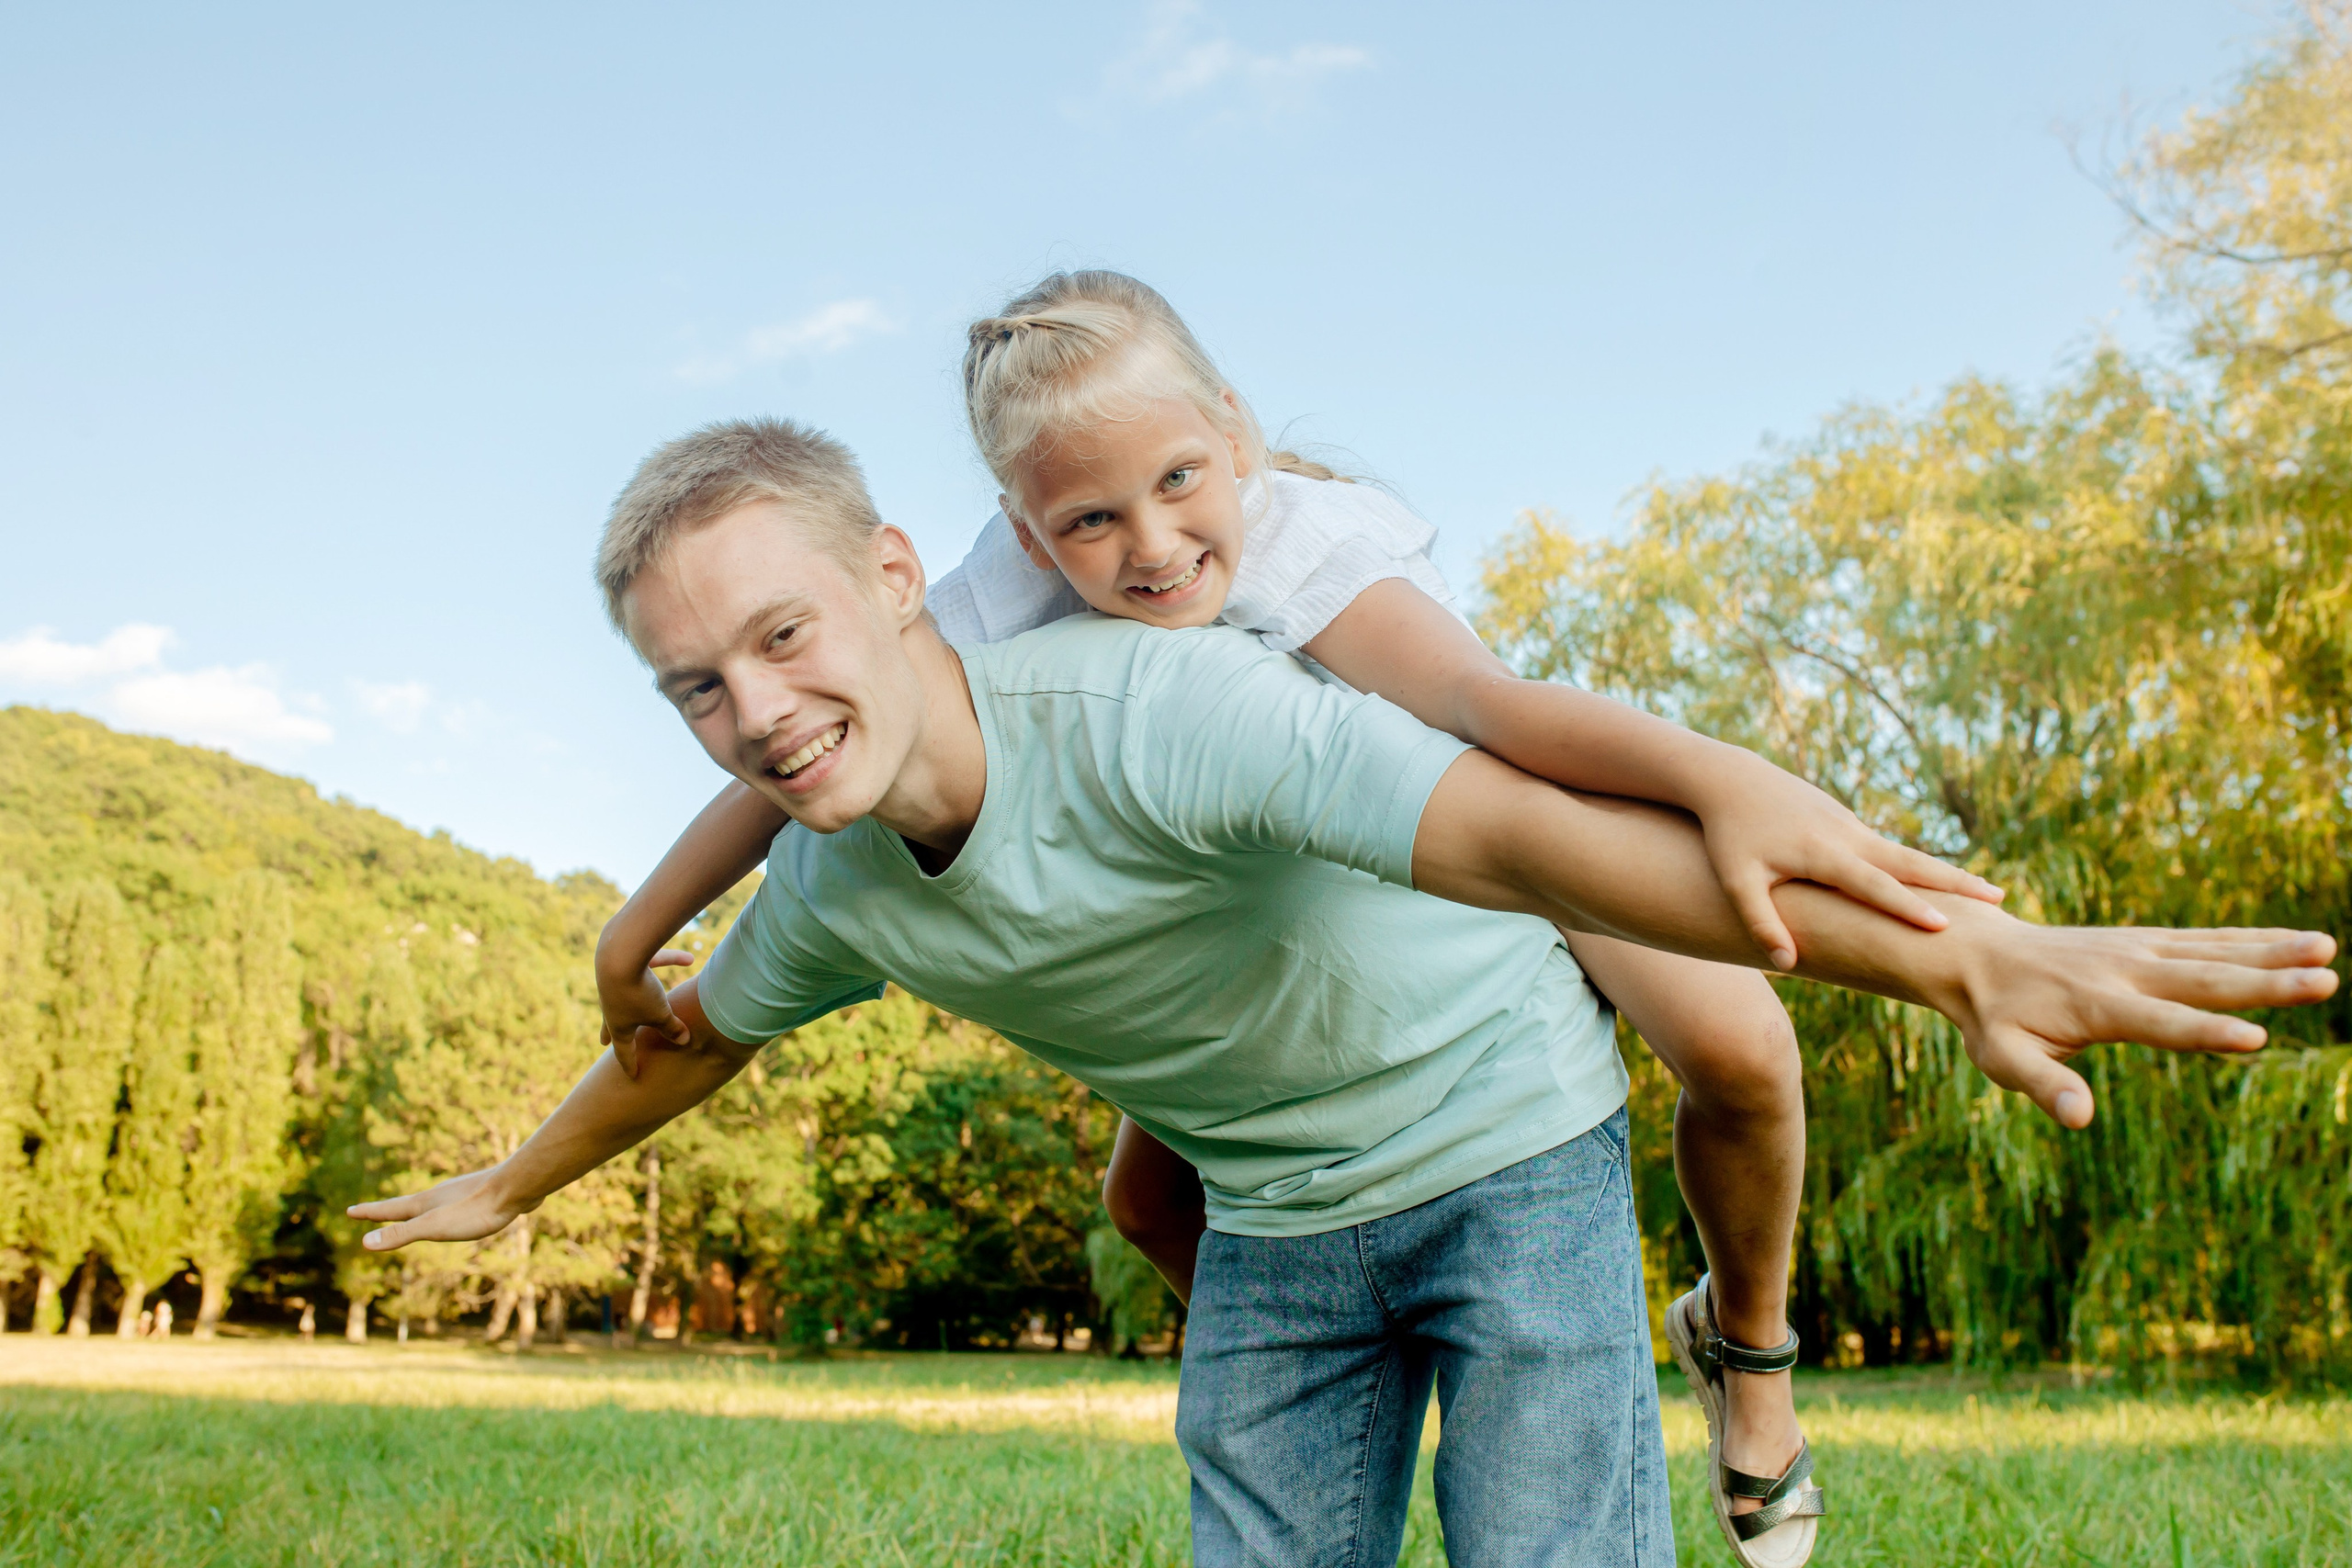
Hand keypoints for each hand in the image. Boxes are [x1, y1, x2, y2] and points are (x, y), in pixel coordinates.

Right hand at [349, 1166, 534, 1251]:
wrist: (517, 1187)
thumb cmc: (476, 1210)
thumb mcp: (434, 1227)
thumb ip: (402, 1234)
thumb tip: (365, 1243)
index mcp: (425, 1204)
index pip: (389, 1210)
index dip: (368, 1213)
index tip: (349, 1211)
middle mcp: (439, 1195)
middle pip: (407, 1205)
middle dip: (389, 1211)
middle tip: (372, 1212)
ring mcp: (460, 1193)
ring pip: (433, 1202)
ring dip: (418, 1209)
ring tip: (413, 1211)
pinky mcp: (482, 1196)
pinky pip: (458, 1203)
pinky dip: (447, 1209)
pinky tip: (460, 1210)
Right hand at [598, 948, 694, 1077]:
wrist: (618, 955)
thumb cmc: (638, 993)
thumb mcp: (660, 1014)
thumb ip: (672, 1028)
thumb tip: (684, 1041)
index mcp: (619, 1025)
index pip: (623, 1051)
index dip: (630, 1064)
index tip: (632, 1076)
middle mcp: (612, 1006)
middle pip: (611, 1024)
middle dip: (609, 1034)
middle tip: (603, 1043)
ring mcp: (614, 985)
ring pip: (624, 995)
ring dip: (632, 999)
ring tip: (633, 1003)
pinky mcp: (623, 963)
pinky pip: (650, 964)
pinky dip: (667, 961)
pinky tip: (689, 959)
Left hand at [1692, 755, 2003, 966]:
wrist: (1729, 778)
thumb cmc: (1728, 834)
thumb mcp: (1736, 880)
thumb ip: (1761, 921)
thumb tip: (1787, 964)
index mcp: (1824, 854)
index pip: (1874, 886)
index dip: (1908, 907)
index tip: (1944, 926)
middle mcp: (1847, 836)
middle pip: (1910, 862)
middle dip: (1955, 881)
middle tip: (2000, 899)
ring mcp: (1849, 825)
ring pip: (1904, 853)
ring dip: (1943, 873)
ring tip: (1984, 894)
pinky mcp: (1845, 820)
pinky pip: (1886, 848)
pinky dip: (1914, 864)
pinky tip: (1933, 882)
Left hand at [1929, 915, 2337, 1126]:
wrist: (1976, 954)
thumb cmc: (1992, 1018)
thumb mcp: (2002, 1058)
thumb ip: (2043, 1085)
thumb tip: (2080, 1119)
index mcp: (2096, 1007)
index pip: (2160, 1023)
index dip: (2206, 1032)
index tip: (2257, 1038)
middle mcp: (2124, 972)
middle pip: (2202, 980)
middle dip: (2265, 982)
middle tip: (2326, 980)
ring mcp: (2136, 951)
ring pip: (2212, 951)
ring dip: (2272, 951)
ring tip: (2327, 949)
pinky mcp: (2143, 941)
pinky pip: (2204, 939)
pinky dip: (2251, 939)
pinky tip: (2295, 942)